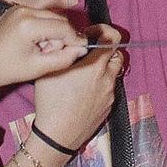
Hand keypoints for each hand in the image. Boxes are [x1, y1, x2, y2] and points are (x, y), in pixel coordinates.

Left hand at [0, 5, 88, 93]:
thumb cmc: (6, 69)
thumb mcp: (39, 68)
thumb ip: (64, 58)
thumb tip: (81, 48)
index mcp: (28, 24)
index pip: (64, 27)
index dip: (75, 39)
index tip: (80, 49)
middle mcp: (23, 11)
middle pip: (58, 18)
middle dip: (61, 36)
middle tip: (51, 53)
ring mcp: (18, 8)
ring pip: (50, 16)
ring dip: (52, 32)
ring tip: (39, 49)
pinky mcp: (15, 9)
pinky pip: (39, 15)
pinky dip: (42, 27)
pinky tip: (33, 43)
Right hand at [31, 24, 123, 152]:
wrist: (57, 136)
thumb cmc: (50, 102)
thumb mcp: (49, 70)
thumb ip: (61, 50)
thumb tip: (67, 39)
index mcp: (94, 65)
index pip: (112, 38)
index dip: (102, 31)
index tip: (90, 34)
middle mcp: (107, 77)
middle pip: (117, 53)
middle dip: (105, 48)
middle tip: (90, 51)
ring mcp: (110, 93)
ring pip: (114, 71)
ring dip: (104, 66)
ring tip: (86, 71)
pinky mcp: (110, 105)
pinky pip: (110, 87)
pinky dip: (102, 83)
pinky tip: (85, 90)